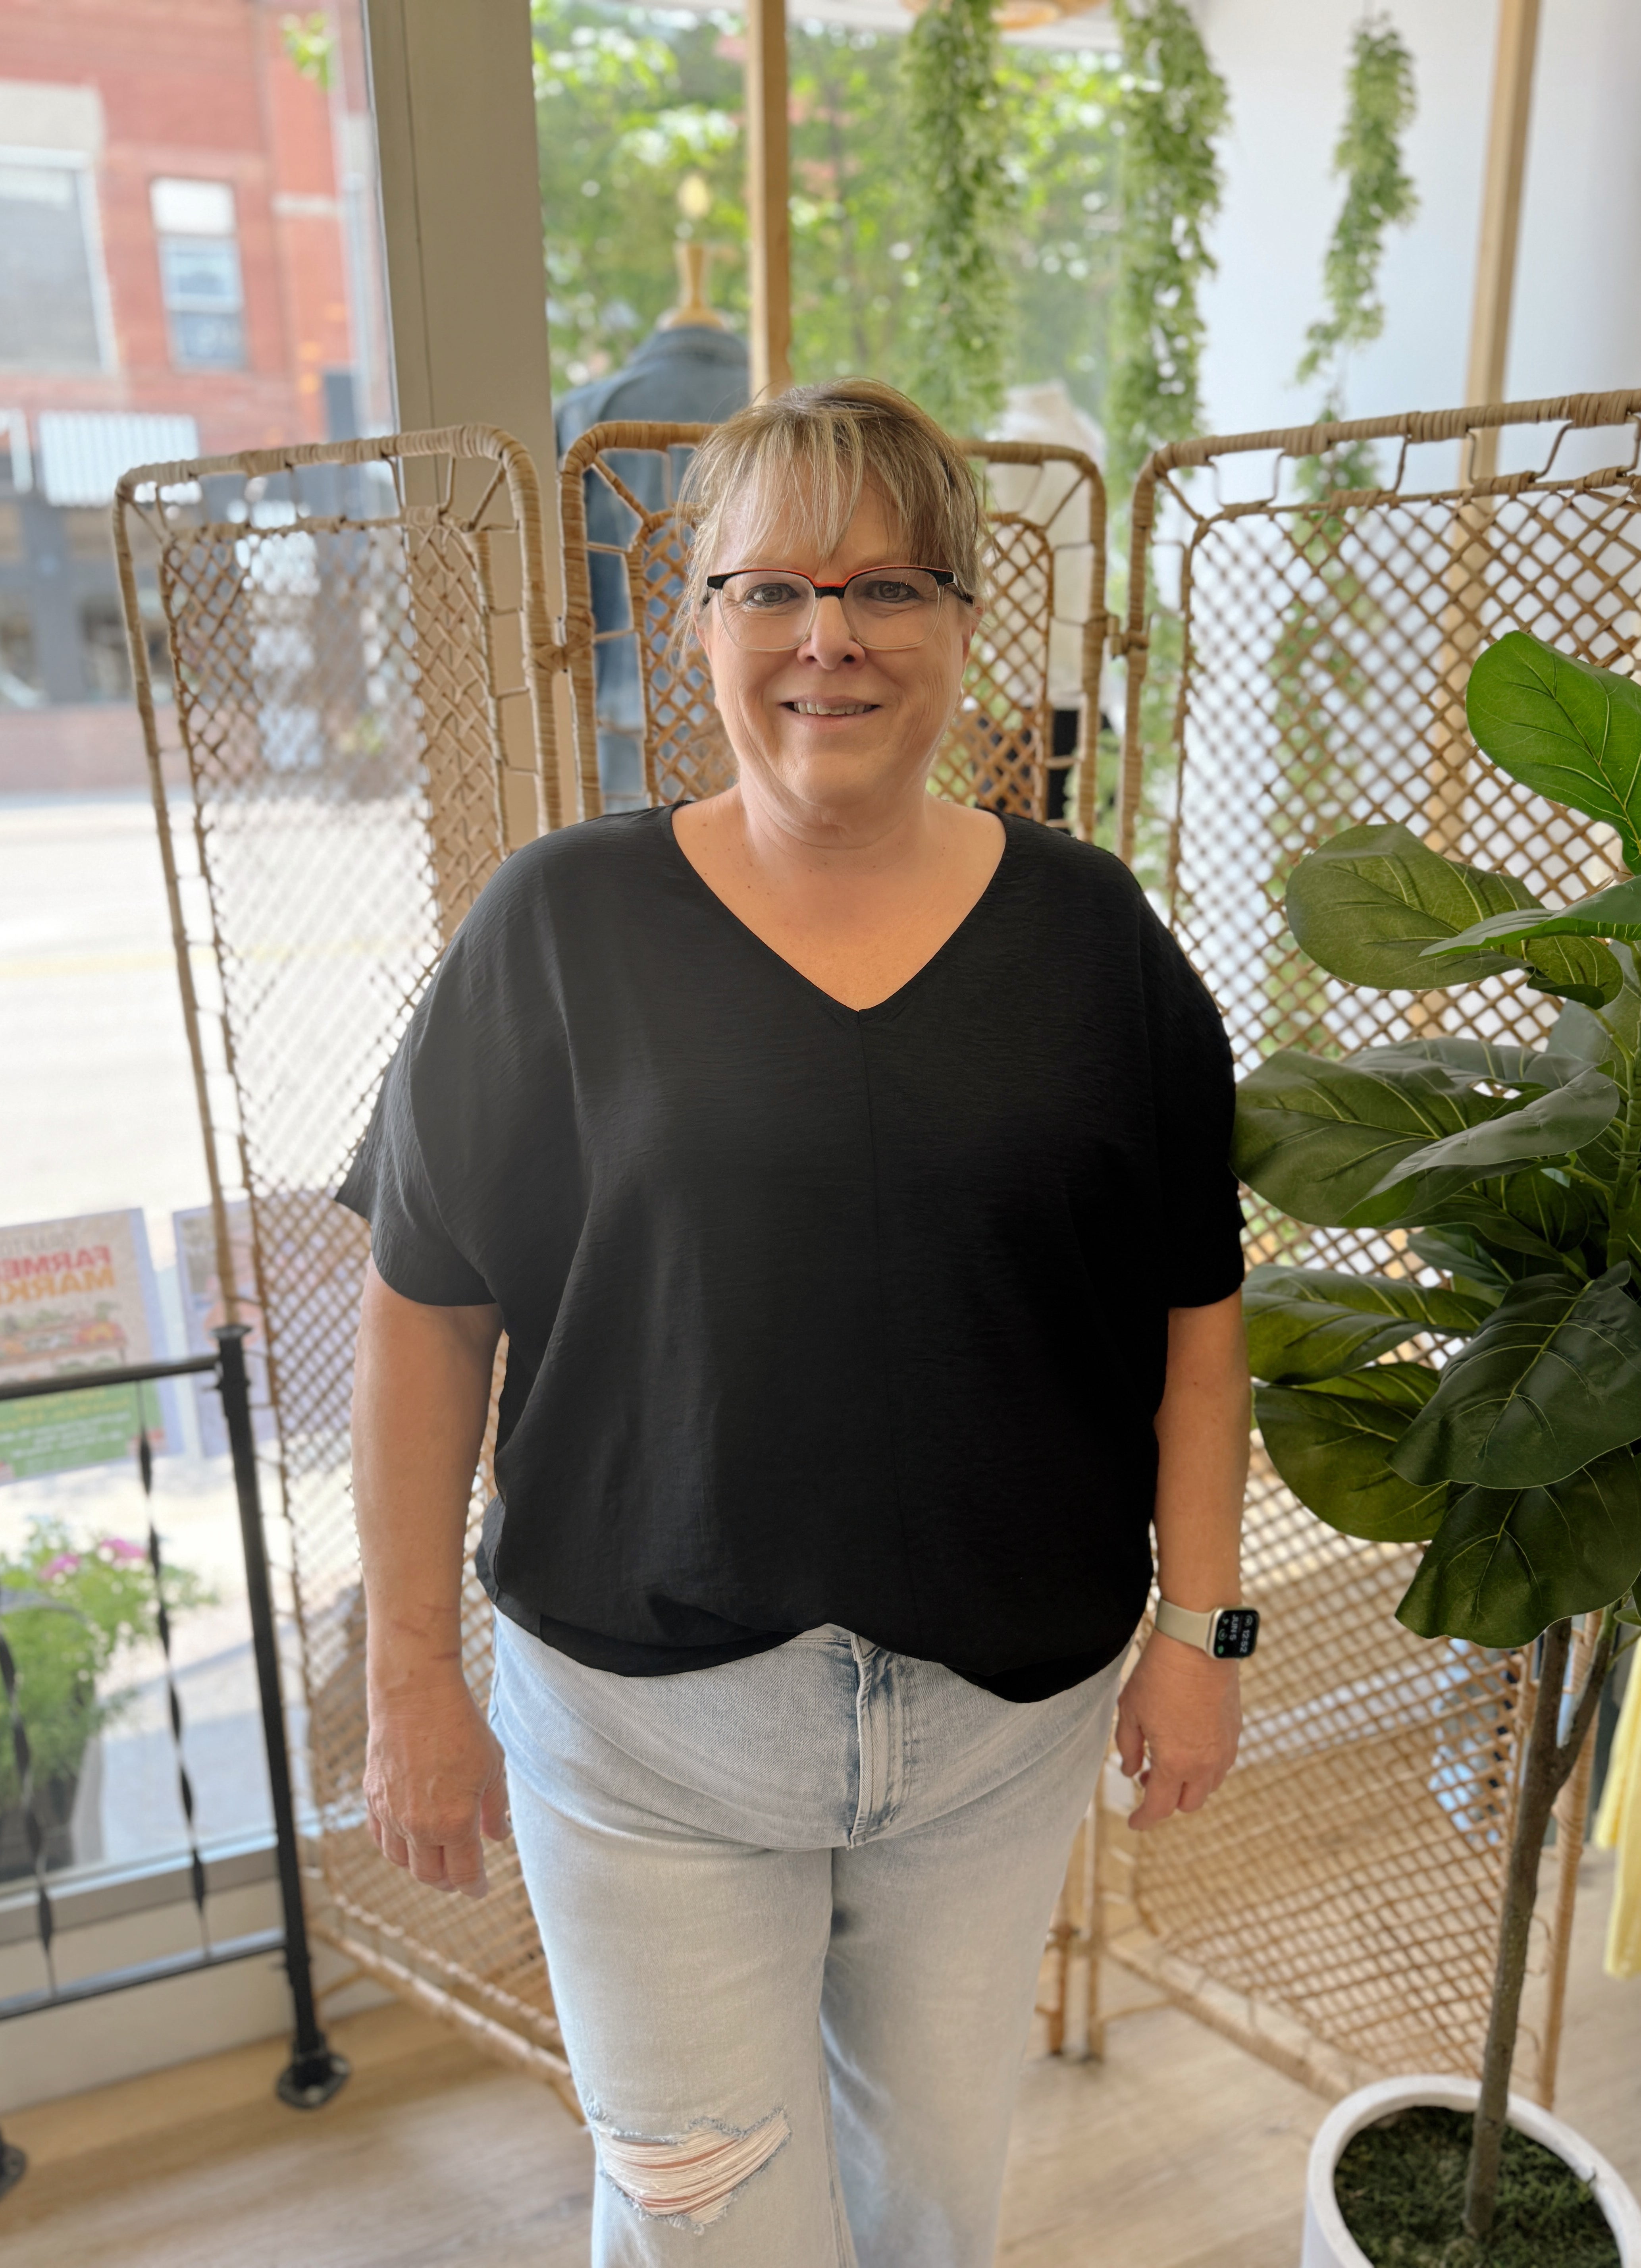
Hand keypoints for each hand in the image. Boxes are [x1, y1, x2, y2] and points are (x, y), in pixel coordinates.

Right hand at [363, 1671, 510, 1897]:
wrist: (415, 1696)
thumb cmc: (460, 1728)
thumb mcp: (492, 1768)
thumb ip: (494, 1809)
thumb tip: (497, 1836)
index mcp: (454, 1822)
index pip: (464, 1873)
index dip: (474, 1886)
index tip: (480, 1889)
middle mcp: (419, 1826)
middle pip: (431, 1875)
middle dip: (448, 1882)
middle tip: (460, 1877)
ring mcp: (391, 1814)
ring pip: (402, 1861)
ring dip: (420, 1868)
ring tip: (436, 1862)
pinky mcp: (373, 1799)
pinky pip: (380, 1838)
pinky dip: (395, 1848)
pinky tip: (407, 1842)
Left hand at [1115, 1629, 1241, 1831]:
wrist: (1198, 1644)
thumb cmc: (1159, 1675)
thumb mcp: (1130, 1711)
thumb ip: (1129, 1748)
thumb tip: (1131, 1771)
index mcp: (1176, 1762)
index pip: (1159, 1807)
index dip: (1143, 1819)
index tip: (1133, 1822)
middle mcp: (1205, 1763)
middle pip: (1188, 1803)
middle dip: (1166, 1801)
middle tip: (1147, 1781)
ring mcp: (1225, 1748)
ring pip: (1208, 1786)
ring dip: (1188, 1785)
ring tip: (1166, 1763)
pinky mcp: (1235, 1732)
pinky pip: (1222, 1765)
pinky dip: (1204, 1767)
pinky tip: (1189, 1747)